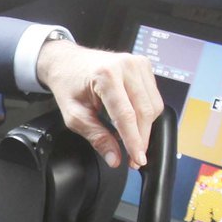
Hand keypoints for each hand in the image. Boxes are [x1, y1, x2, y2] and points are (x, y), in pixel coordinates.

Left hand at [35, 38, 164, 169]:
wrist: (68, 61)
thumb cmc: (69, 84)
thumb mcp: (74, 116)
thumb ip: (96, 137)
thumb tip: (114, 158)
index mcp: (106, 75)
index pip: (126, 115)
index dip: (134, 141)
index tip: (137, 160)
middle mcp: (126, 66)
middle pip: (144, 111)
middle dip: (142, 139)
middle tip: (134, 158)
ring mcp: (138, 63)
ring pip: (153, 106)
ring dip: (145, 128)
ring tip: (130, 139)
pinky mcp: (144, 66)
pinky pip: (153, 97)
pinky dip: (146, 114)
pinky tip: (132, 121)